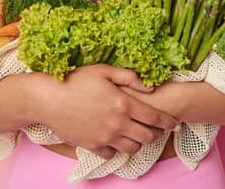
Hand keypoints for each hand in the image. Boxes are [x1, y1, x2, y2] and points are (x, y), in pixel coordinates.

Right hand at [35, 64, 178, 158]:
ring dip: (137, 142)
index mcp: (123, 103)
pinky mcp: (92, 146)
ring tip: (135, 134)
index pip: (154, 117)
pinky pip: (112, 154)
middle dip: (155, 133)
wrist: (49, 99)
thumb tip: (149, 87)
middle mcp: (118, 123)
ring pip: (132, 148)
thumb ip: (129, 77)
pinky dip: (116, 149)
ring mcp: (105, 137)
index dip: (168, 122)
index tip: (175, 123)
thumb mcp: (103, 71)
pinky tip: (115, 139)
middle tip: (155, 128)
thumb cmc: (75, 80)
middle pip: (147, 136)